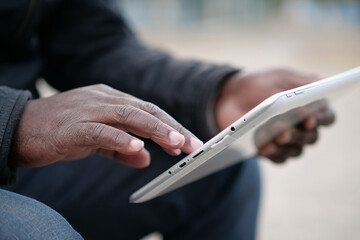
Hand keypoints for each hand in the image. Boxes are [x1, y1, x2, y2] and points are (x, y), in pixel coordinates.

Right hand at [9, 84, 202, 167]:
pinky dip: (120, 138)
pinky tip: (137, 146)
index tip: (188, 142)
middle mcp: (104, 99)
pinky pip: (101, 131)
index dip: (170, 125)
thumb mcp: (97, 140)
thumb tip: (146, 157)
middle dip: (172, 127)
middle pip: (145, 111)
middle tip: (192, 144)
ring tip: (175, 143)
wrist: (20, 128)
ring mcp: (89, 109)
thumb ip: (121, 147)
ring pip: (129, 115)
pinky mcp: (73, 125)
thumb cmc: (61, 131)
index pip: (148, 111)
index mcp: (111, 100)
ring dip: (155, 129)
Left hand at [215, 68, 334, 162]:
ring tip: (274, 139)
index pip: (326, 116)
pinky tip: (263, 149)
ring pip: (296, 150)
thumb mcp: (281, 77)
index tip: (310, 119)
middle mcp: (302, 126)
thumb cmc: (259, 84)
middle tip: (286, 132)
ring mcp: (287, 140)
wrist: (229, 96)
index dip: (321, 119)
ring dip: (286, 146)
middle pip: (311, 137)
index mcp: (310, 106)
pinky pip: (278, 158)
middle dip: (299, 135)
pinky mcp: (271, 150)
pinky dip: (273, 154)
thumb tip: (325, 82)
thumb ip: (303, 82)